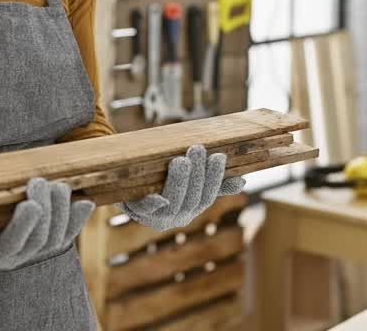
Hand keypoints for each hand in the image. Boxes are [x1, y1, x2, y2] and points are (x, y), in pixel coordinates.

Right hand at [0, 178, 93, 270]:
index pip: (8, 246)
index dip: (22, 227)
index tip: (30, 204)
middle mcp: (10, 259)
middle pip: (36, 242)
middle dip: (44, 210)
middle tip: (40, 181)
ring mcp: (30, 252)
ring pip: (54, 240)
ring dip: (60, 211)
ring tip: (58, 186)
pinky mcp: (45, 242)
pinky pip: (65, 236)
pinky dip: (77, 219)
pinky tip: (85, 202)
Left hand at [117, 145, 244, 230]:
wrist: (124, 185)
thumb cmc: (162, 181)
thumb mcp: (188, 183)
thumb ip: (213, 184)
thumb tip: (242, 182)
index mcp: (191, 210)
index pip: (207, 195)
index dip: (214, 177)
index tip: (218, 155)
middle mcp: (175, 218)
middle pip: (191, 199)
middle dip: (196, 174)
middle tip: (197, 149)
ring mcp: (154, 217)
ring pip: (171, 204)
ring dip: (178, 182)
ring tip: (181, 160)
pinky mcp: (134, 210)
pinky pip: (143, 210)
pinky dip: (151, 205)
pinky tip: (158, 198)